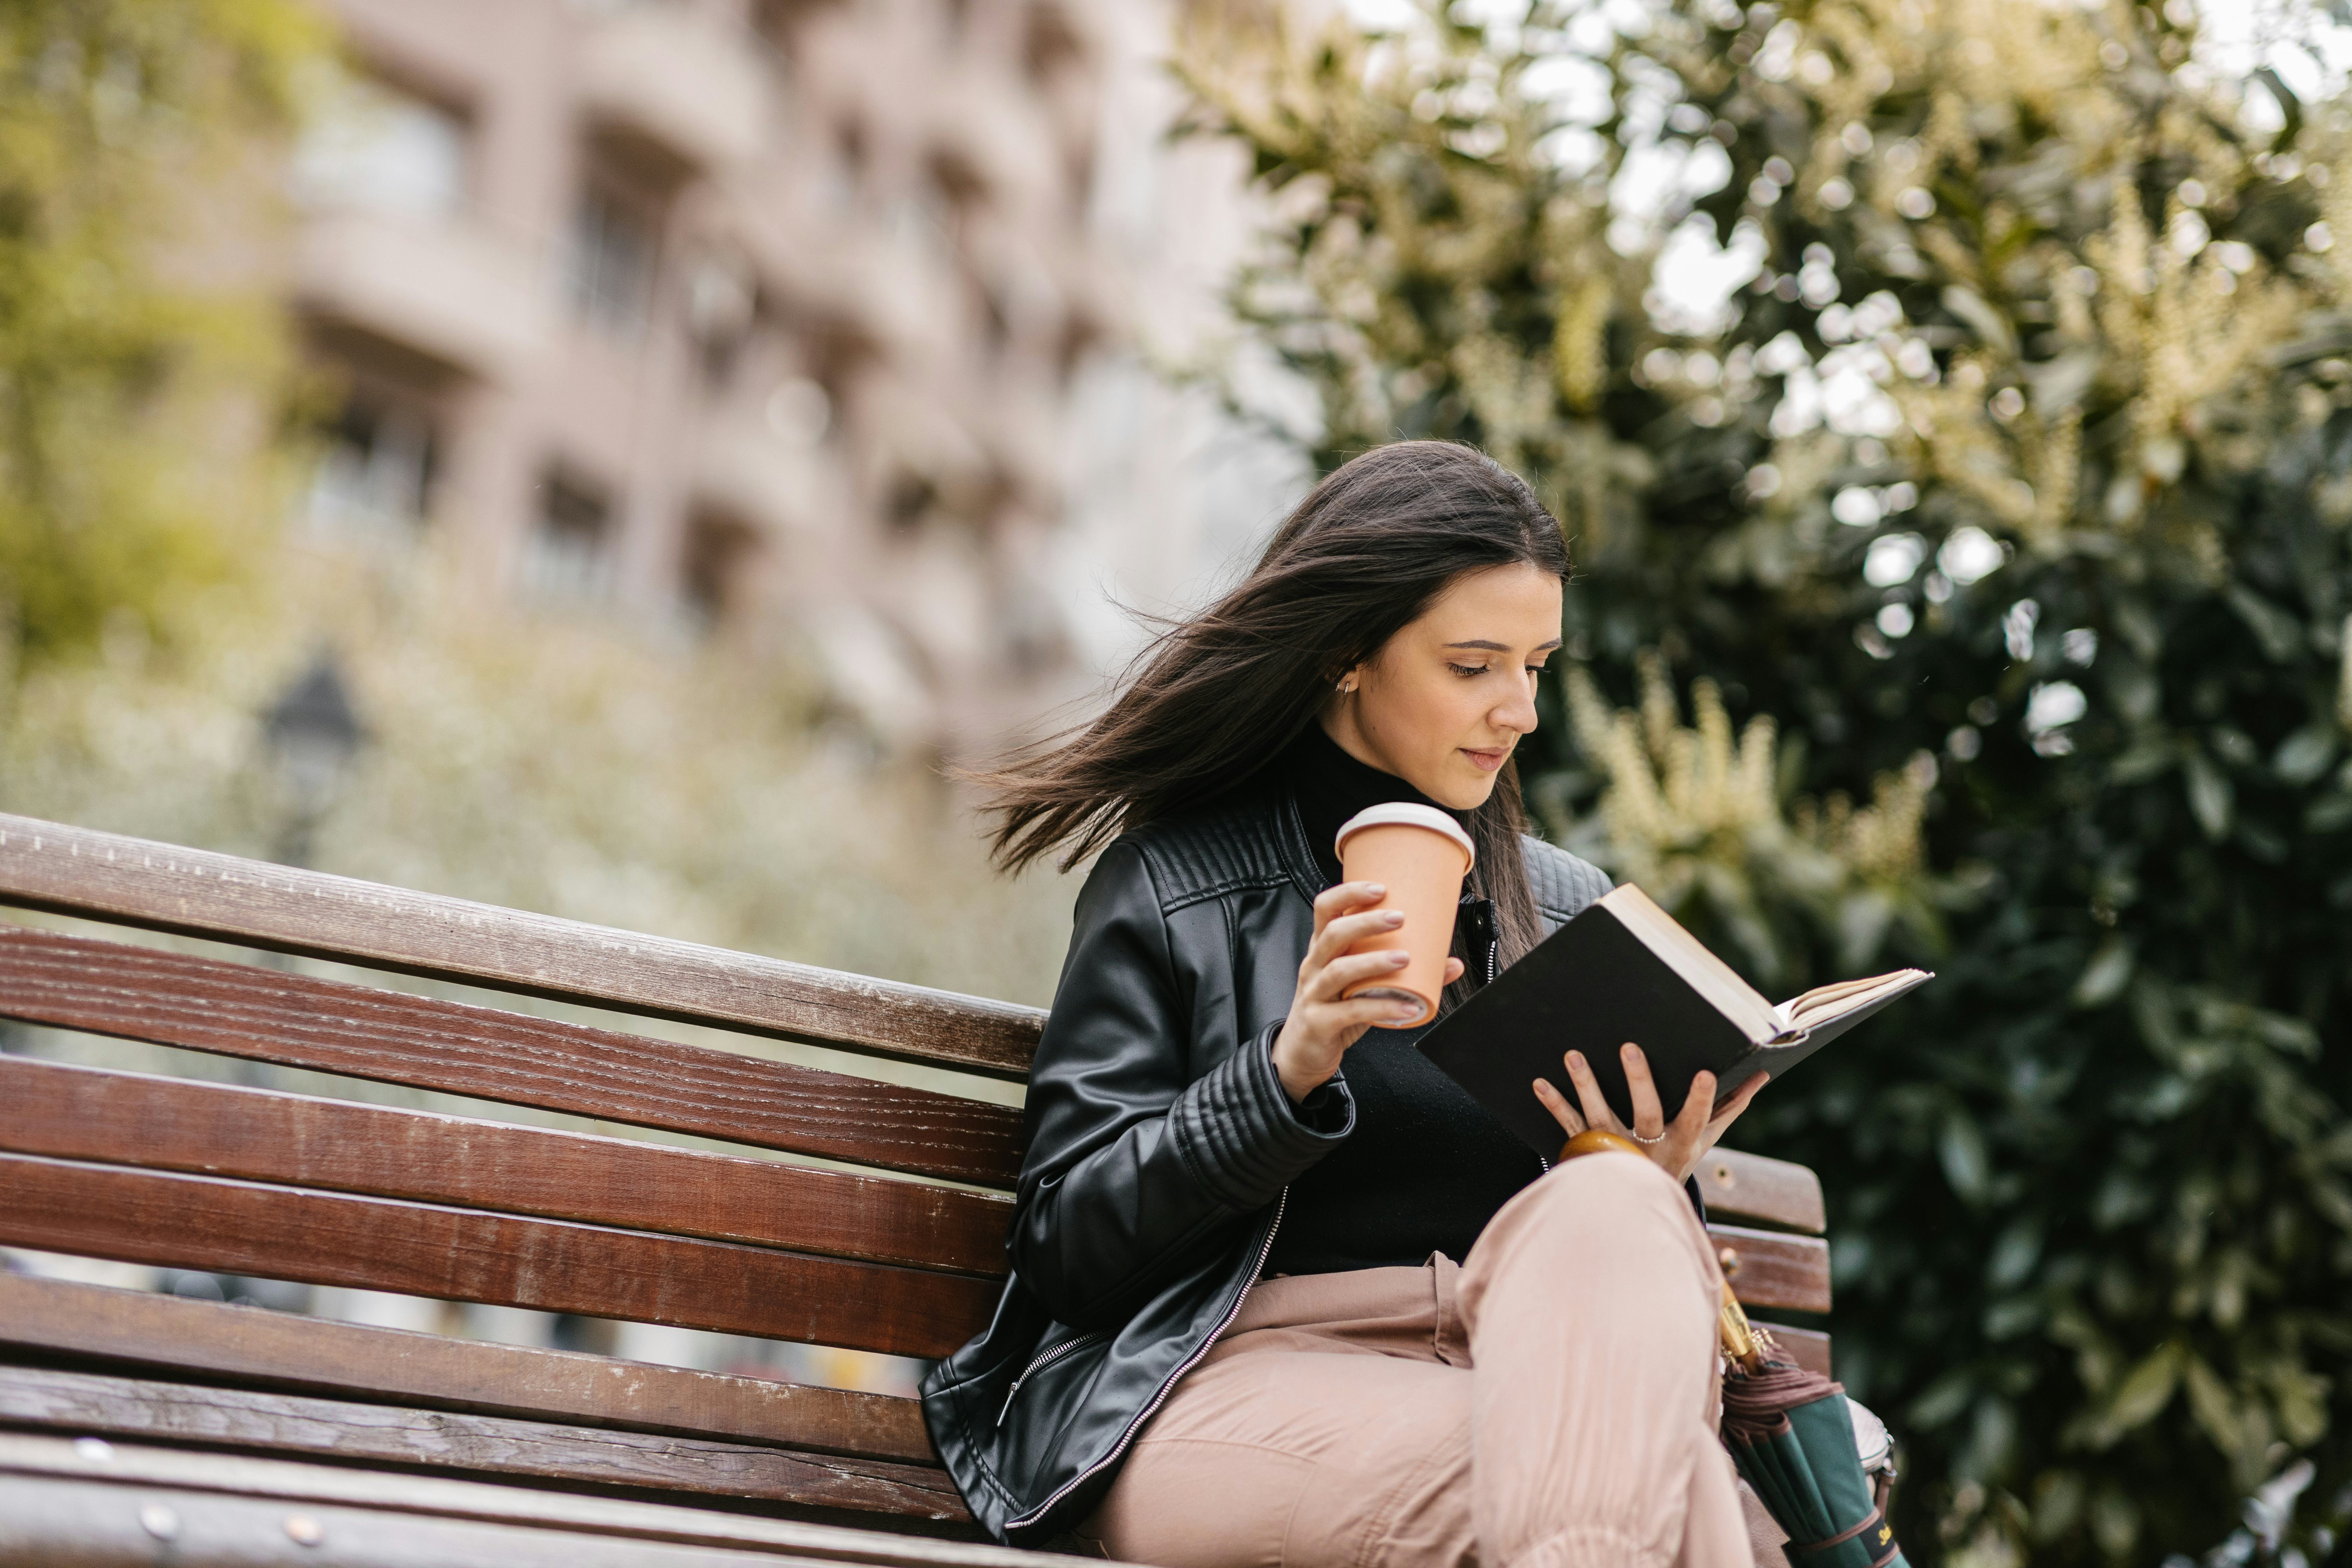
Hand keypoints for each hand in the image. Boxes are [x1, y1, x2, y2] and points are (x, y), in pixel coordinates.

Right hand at [1271, 881, 1465, 1101]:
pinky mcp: (1320, 1022)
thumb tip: (1451, 963)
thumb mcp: (1363, 987)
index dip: (1349, 894)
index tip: (1380, 889)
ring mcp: (1314, 994)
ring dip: (1374, 960)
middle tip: (1399, 917)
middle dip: (1366, 922)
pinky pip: (1352, 1011)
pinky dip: (1383, 1007)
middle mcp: (1314, 966)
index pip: (1325, 909)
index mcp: (1322, 950)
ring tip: (1405, 958)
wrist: (1302, 1052)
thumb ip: (1402, 973)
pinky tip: (1408, 1007)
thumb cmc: (1334, 1011)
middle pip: (1333, 934)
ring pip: (1339, 970)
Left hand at [1533, 1042, 1765, 1183]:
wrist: (1636, 1201)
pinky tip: (1538, 1082)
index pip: (1697, 1119)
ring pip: (1601, 1116)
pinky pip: (1568, 1126)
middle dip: (1640, 1080)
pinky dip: (1554, 1104)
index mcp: (1682, 1141)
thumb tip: (1762, 1073)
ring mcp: (1615, 1148)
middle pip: (1647, 1113)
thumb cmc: (1676, 1156)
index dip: (1702, 1098)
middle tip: (1630, 1045)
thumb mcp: (1705, 1138)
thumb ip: (1732, 1105)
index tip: (1707, 1072)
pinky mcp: (1587, 1149)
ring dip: (1586, 1085)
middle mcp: (1648, 1146)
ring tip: (1573, 1054)